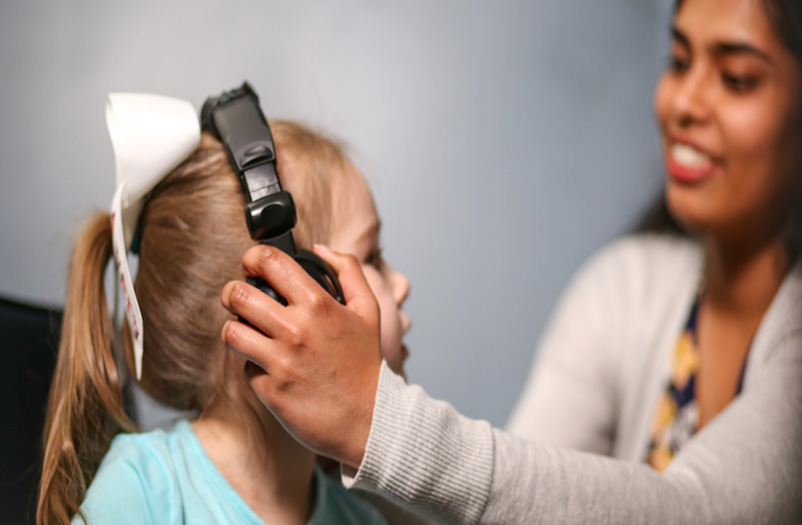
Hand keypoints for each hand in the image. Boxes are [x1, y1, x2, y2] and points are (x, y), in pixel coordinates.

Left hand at [220, 244, 382, 467]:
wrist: (370, 419)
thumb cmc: (366, 364)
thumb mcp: (369, 310)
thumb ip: (349, 270)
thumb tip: (320, 249)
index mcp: (318, 304)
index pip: (270, 262)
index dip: (253, 257)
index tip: (252, 265)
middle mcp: (295, 330)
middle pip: (237, 294)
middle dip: (232, 291)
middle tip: (239, 297)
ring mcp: (280, 361)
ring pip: (231, 331)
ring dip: (235, 328)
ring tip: (248, 331)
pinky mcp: (269, 389)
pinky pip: (245, 366)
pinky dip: (253, 363)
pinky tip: (271, 365)